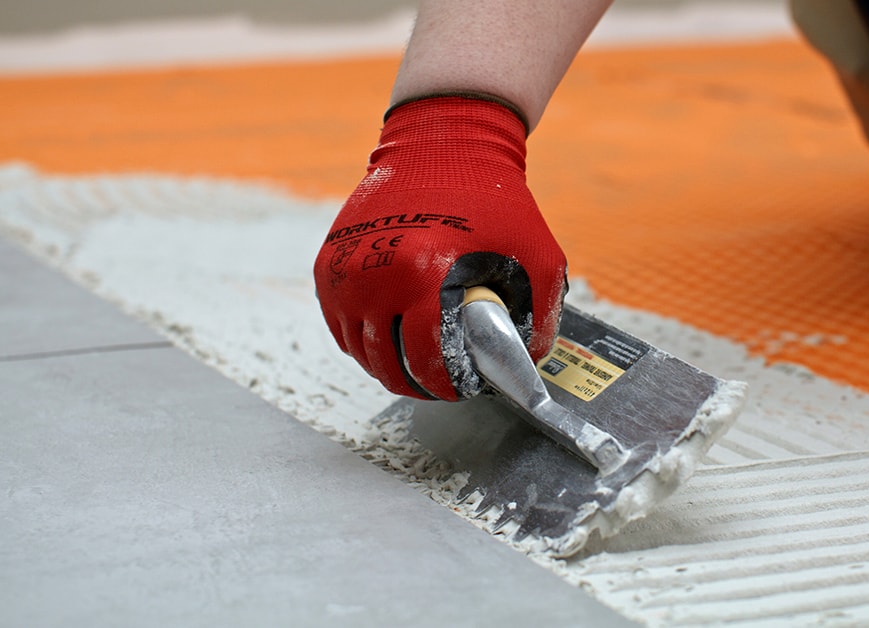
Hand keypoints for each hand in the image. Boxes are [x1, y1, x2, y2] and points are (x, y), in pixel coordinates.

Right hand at [314, 95, 567, 400]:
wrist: (442, 145)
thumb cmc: (495, 201)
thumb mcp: (537, 257)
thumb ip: (539, 317)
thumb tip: (526, 366)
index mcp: (425, 277)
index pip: (427, 360)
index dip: (446, 384)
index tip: (461, 388)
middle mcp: (376, 276)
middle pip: (388, 364)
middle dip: (417, 383)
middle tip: (440, 385)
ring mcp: (345, 271)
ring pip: (359, 350)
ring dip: (387, 366)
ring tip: (415, 368)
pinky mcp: (328, 263)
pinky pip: (340, 324)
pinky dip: (363, 340)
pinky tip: (389, 341)